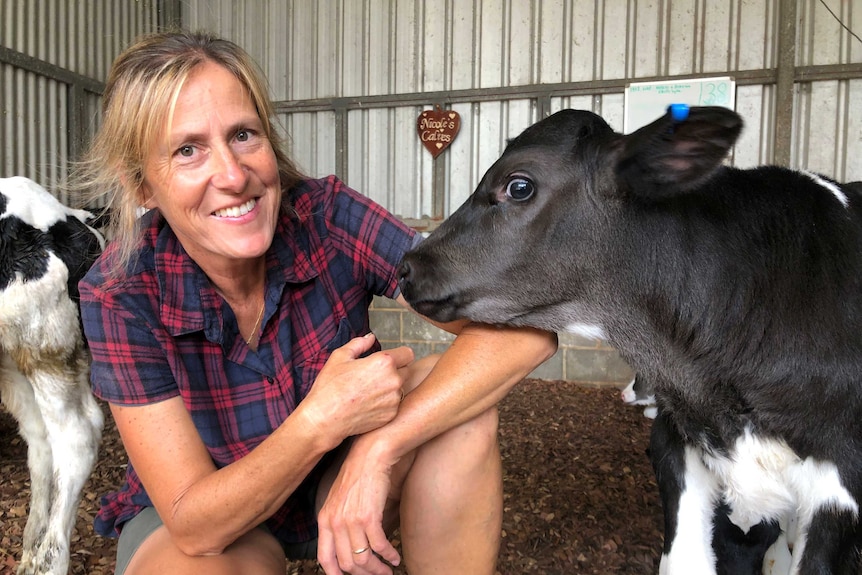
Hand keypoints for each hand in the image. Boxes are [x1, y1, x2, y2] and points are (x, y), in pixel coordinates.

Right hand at [298, 333, 412, 449]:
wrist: (325, 419)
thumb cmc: (330, 387)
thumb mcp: (340, 357)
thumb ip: (359, 344)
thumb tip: (371, 337)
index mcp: (384, 362)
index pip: (408, 354)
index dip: (399, 355)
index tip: (389, 360)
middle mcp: (394, 380)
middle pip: (406, 370)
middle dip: (395, 371)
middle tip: (375, 376)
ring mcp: (394, 400)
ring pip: (400, 388)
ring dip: (391, 388)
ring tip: (369, 391)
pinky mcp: (391, 415)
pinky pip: (395, 404)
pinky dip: (386, 403)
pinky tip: (368, 404)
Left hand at [316, 441, 400, 574]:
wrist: (370, 455)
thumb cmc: (358, 475)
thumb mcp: (339, 499)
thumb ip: (338, 521)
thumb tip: (347, 544)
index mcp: (324, 520)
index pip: (325, 558)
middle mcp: (334, 523)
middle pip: (347, 564)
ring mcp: (351, 521)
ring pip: (363, 559)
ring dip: (378, 570)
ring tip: (388, 571)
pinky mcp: (369, 517)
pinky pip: (379, 546)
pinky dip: (388, 555)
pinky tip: (394, 557)